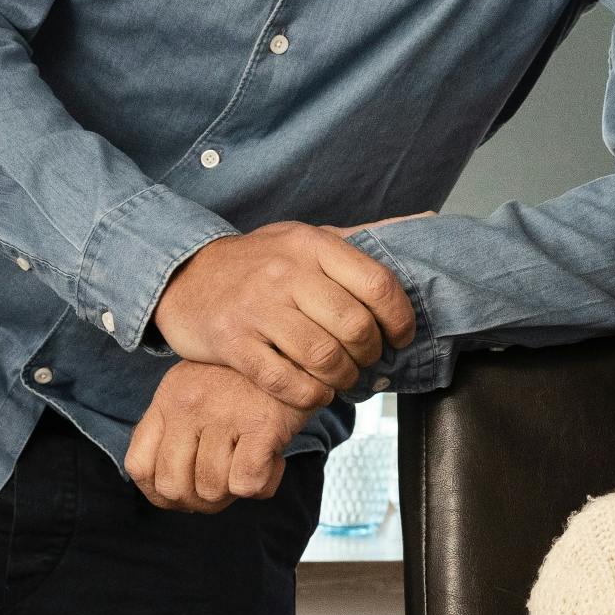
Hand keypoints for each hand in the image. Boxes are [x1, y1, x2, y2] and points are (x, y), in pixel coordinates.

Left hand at [124, 361, 313, 512]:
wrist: (299, 348)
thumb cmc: (250, 381)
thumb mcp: (201, 390)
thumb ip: (179, 429)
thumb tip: (169, 489)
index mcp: (170, 397)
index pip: (139, 466)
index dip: (159, 494)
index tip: (185, 496)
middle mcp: (189, 404)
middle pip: (173, 487)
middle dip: (200, 502)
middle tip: (225, 488)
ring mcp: (223, 413)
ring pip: (212, 490)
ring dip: (235, 492)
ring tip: (253, 464)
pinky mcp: (262, 423)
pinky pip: (246, 484)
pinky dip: (263, 485)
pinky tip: (273, 464)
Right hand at [155, 222, 413, 407]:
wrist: (184, 275)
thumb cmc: (259, 262)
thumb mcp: (307, 237)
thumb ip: (363, 236)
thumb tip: (430, 219)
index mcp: (313, 245)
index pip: (378, 284)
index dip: (400, 319)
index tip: (399, 337)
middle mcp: (287, 273)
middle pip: (355, 327)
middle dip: (370, 354)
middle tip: (366, 362)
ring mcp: (258, 308)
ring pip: (324, 357)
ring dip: (343, 379)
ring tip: (342, 380)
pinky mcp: (232, 342)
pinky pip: (284, 381)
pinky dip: (310, 395)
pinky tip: (314, 392)